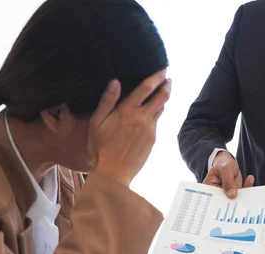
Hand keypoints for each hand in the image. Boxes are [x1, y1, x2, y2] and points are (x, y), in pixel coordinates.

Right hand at [88, 70, 170, 186]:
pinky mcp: (152, 139)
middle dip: (166, 85)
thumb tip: (115, 82)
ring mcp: (149, 129)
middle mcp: (142, 118)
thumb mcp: (96, 123)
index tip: (163, 69)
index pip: (146, 88)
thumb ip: (107, 101)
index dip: (156, 77)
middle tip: (168, 78)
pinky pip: (156, 122)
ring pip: (160, 109)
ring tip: (160, 93)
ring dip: (162, 99)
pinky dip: (155, 114)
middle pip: (161, 97)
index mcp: (127, 111)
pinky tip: (149, 114)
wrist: (114, 172)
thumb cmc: (100, 148)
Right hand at [204, 151, 253, 198]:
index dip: (219, 203)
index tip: (227, 200)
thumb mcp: (225, 169)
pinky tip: (250, 179)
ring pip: (235, 199)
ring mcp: (227, 195)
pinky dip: (247, 187)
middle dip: (233, 202)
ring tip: (247, 185)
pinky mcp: (236, 194)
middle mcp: (218, 195)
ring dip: (242, 195)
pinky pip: (242, 193)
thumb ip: (228, 181)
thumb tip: (232, 195)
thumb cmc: (222, 164)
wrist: (228, 163)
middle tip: (240, 197)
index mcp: (209, 189)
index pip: (213, 199)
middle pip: (224, 202)